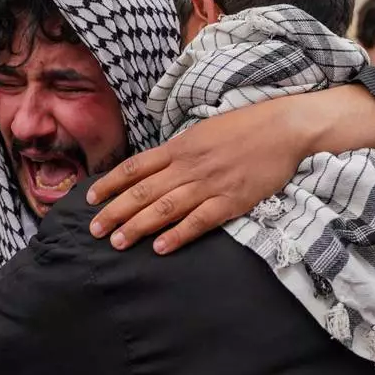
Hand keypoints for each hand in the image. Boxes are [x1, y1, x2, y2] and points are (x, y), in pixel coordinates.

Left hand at [86, 100, 305, 254]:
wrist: (284, 127)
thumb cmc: (245, 127)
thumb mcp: (204, 131)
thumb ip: (179, 151)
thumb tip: (155, 167)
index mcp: (180, 147)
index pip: (135, 167)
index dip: (110, 184)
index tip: (90, 199)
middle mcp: (188, 166)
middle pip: (142, 191)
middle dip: (114, 211)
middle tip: (94, 230)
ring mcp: (209, 183)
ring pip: (164, 208)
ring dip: (137, 226)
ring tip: (117, 242)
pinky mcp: (231, 200)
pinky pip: (199, 220)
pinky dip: (178, 234)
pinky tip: (160, 248)